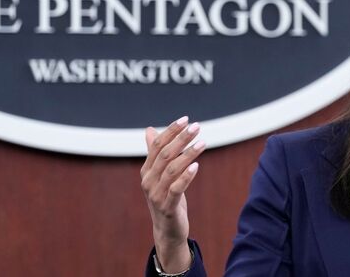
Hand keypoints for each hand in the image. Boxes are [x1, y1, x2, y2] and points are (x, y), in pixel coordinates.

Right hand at [140, 116, 205, 272]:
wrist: (167, 230)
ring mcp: (156, 194)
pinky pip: (176, 189)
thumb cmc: (166, 197)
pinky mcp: (166, 206)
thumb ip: (156, 153)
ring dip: (188, 154)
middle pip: (165, 154)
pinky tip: (196, 165)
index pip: (158, 145)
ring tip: (202, 143)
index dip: (171, 131)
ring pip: (172, 169)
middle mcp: (148, 180)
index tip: (186, 119)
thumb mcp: (161, 174)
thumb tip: (149, 130)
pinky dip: (186, 176)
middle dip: (181, 138)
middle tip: (197, 127)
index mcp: (147, 170)